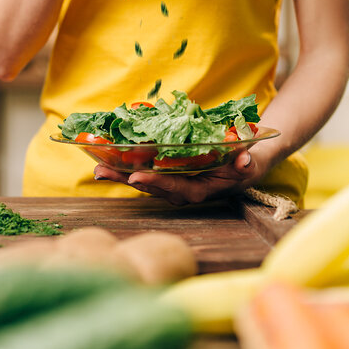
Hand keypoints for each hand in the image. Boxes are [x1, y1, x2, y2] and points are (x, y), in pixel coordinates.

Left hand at [94, 149, 267, 205]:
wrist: (247, 163)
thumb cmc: (248, 163)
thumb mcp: (252, 162)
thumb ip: (249, 163)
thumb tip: (245, 160)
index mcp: (200, 191)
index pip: (176, 190)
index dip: (156, 185)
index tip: (137, 178)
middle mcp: (183, 191)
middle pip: (152, 187)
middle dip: (125, 180)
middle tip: (101, 171)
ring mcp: (174, 184)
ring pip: (144, 181)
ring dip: (120, 175)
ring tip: (97, 167)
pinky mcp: (169, 175)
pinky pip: (146, 171)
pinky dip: (127, 166)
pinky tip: (108, 158)